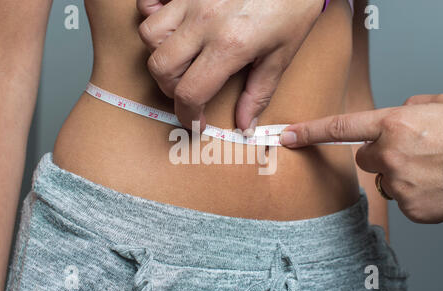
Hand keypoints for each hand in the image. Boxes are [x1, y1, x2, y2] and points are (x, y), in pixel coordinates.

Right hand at [137, 0, 324, 130]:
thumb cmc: (294, 5)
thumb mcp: (282, 54)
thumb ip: (259, 93)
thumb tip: (245, 126)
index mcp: (230, 45)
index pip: (190, 92)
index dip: (187, 115)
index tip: (195, 120)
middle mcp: (204, 21)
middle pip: (161, 67)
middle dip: (171, 89)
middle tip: (191, 91)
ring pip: (149, 34)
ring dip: (160, 54)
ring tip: (181, 58)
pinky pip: (148, 0)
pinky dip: (152, 15)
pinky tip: (172, 26)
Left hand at [280, 95, 442, 223]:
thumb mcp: (440, 106)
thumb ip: (411, 108)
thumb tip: (400, 112)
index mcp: (394, 124)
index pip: (339, 128)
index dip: (309, 131)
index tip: (286, 135)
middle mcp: (390, 154)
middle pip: (364, 157)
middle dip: (380, 153)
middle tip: (410, 150)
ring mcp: (399, 184)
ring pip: (385, 178)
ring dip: (400, 173)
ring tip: (430, 167)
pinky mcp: (411, 208)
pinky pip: (401, 198)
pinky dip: (414, 192)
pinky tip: (435, 184)